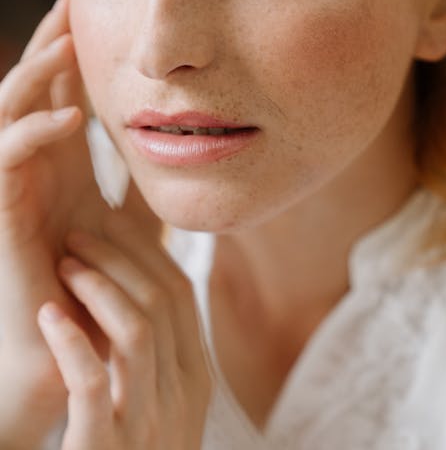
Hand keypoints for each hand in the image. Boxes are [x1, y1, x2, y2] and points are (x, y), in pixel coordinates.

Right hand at [0, 0, 117, 443]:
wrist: (70, 356)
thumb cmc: (97, 293)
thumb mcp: (128, 228)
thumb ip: (143, 192)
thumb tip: (175, 160)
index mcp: (62, 168)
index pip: (63, 96)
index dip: (75, 55)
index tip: (100, 15)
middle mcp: (34, 171)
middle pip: (32, 89)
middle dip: (49, 46)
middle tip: (71, 1)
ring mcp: (14, 190)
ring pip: (7, 112)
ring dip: (33, 76)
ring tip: (65, 45)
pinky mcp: (3, 216)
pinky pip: (4, 160)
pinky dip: (33, 135)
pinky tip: (72, 119)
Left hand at [38, 213, 211, 449]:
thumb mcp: (159, 401)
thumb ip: (158, 350)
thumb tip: (142, 283)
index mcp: (196, 377)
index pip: (181, 291)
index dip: (146, 250)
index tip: (112, 220)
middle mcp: (181, 394)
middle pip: (161, 299)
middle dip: (119, 255)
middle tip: (79, 230)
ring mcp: (147, 423)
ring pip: (134, 329)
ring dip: (97, 285)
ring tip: (64, 261)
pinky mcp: (105, 448)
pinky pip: (93, 381)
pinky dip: (71, 340)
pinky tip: (48, 314)